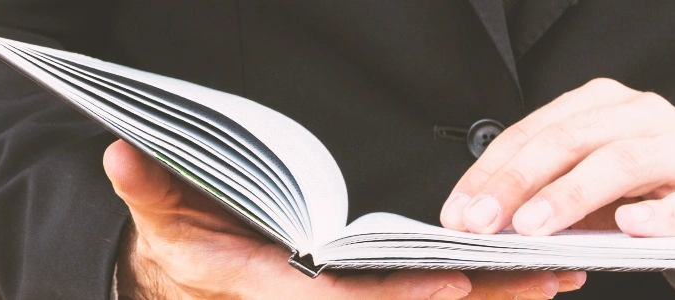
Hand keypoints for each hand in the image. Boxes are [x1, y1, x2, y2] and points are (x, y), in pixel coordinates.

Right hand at [105, 140, 578, 298]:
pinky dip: (471, 285)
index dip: (393, 297)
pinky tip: (520, 276)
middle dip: (474, 296)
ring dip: (490, 294)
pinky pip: (417, 290)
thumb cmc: (175, 244)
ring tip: (554, 277)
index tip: (449, 287)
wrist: (182, 277)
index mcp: (270, 287)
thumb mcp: (157, 215)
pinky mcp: (357, 290)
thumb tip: (120, 155)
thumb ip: (145, 187)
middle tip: (542, 280)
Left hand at [439, 78, 674, 267]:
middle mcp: (639, 117)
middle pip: (567, 141)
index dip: (489, 173)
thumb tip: (484, 220)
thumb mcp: (591, 189)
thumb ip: (545, 195)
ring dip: (570, 195)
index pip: (531, 133)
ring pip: (620, 162)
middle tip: (482, 221)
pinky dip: (657, 214)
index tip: (457, 211)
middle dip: (515, 183)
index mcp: (599, 108)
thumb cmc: (657, 191)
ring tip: (533, 226)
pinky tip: (629, 225)